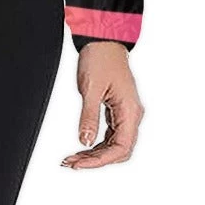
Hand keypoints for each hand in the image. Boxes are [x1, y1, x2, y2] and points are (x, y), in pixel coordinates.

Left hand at [61, 41, 143, 168]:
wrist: (103, 40)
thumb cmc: (100, 58)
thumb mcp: (90, 88)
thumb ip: (88, 117)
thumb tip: (84, 141)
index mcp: (130, 111)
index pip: (120, 149)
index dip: (100, 161)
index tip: (80, 164)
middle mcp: (132, 115)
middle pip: (119, 151)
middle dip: (96, 160)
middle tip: (72, 163)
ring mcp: (125, 112)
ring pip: (114, 144)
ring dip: (95, 153)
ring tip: (73, 158)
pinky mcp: (118, 109)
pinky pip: (111, 134)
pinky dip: (96, 142)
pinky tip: (83, 146)